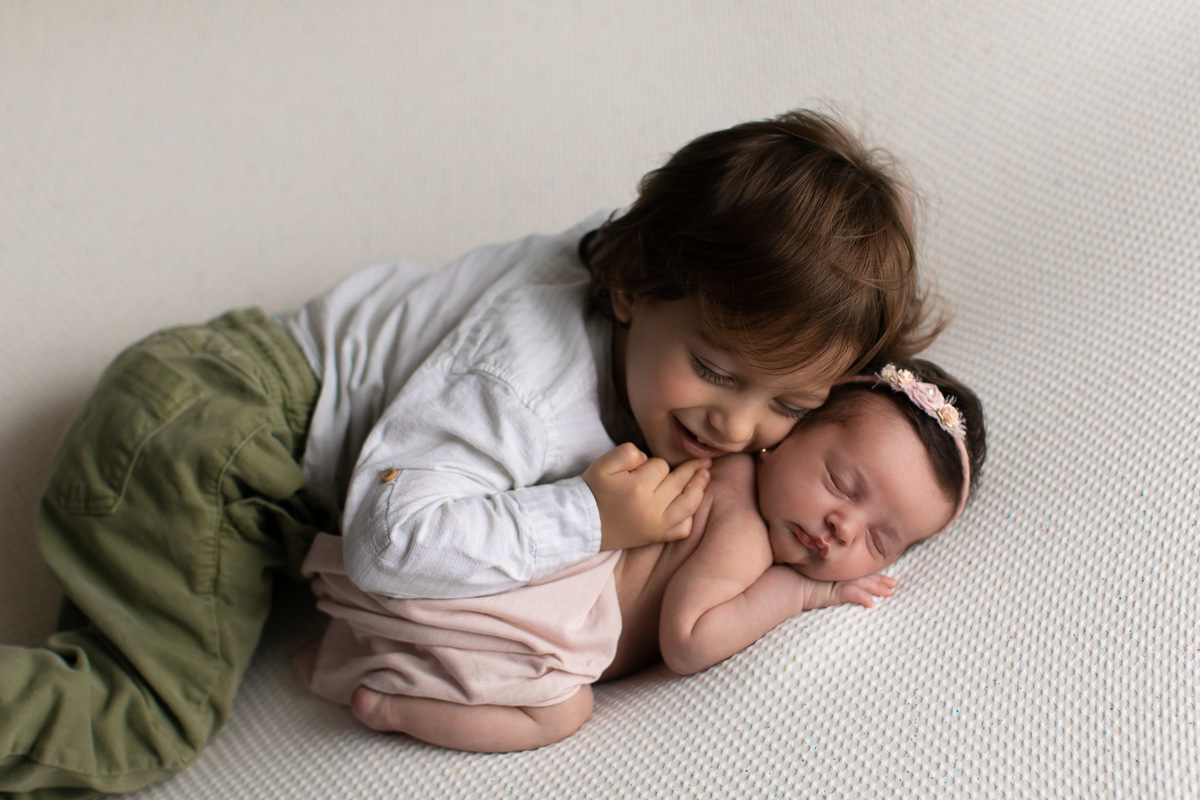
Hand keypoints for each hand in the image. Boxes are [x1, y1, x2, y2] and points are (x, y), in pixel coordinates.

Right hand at [584, 443, 709, 550]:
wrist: (584, 522)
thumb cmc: (594, 491)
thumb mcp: (603, 464)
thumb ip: (626, 452)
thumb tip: (646, 458)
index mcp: (638, 487)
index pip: (661, 466)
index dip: (655, 463)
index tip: (644, 468)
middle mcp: (652, 507)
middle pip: (680, 482)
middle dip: (691, 470)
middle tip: (703, 462)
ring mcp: (657, 525)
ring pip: (689, 504)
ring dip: (699, 489)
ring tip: (705, 476)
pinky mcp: (656, 537)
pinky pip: (682, 529)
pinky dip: (689, 518)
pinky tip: (690, 506)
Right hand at [794, 570, 897, 609]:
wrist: (782, 584)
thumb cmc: (792, 580)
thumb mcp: (812, 578)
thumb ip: (823, 577)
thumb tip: (830, 582)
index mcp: (835, 571)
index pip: (857, 572)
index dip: (873, 574)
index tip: (886, 578)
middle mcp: (837, 574)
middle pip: (863, 576)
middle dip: (880, 580)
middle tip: (894, 584)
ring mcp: (835, 582)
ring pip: (861, 583)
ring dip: (876, 587)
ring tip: (889, 592)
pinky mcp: (831, 591)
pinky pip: (850, 593)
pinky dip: (861, 597)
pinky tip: (871, 604)